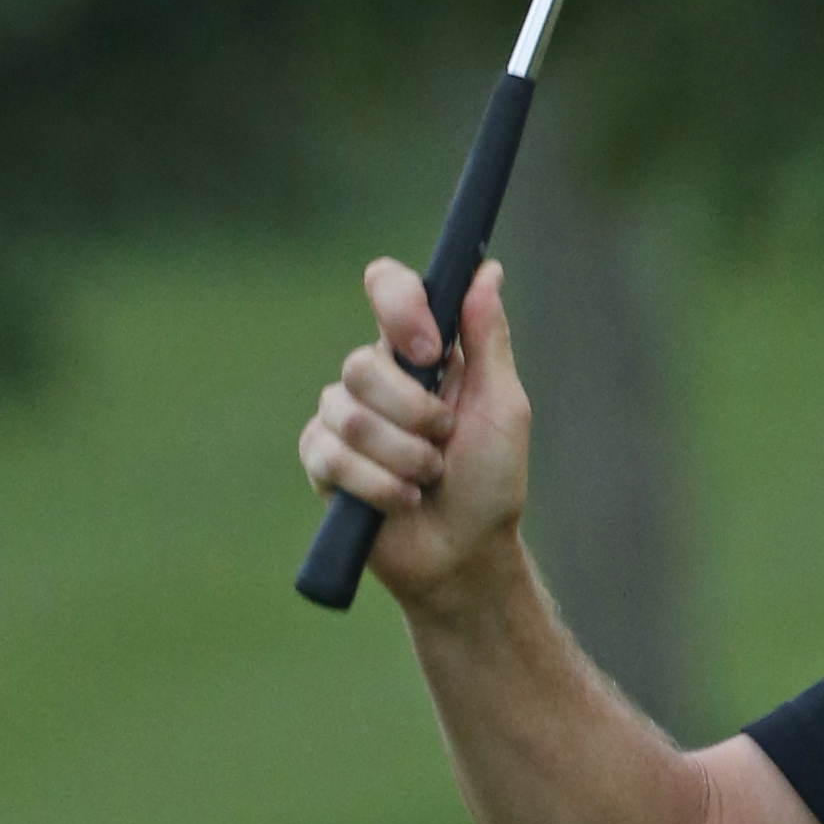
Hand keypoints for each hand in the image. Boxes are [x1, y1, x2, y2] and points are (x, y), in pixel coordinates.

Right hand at [298, 257, 530, 606]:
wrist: (464, 554)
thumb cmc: (491, 481)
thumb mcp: (503, 406)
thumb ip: (487, 338)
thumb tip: (487, 269)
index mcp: (421, 353)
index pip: (387, 288)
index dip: (399, 306)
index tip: (430, 349)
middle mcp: (376, 377)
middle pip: (363, 363)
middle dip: (415, 414)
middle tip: (444, 442)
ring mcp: (343, 417)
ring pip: (349, 414)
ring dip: (403, 456)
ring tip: (427, 480)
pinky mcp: (321, 461)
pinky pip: (331, 456)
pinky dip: (377, 484)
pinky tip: (401, 500)